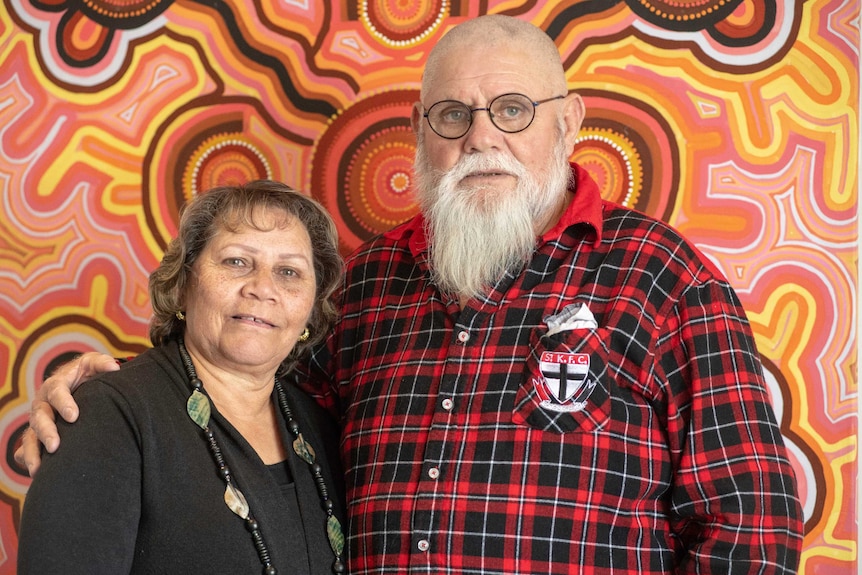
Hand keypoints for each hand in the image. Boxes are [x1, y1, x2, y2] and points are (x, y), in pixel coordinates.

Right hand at [14, 352, 119, 475]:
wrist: (75, 382)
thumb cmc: (85, 373)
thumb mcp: (92, 364)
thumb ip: (102, 363)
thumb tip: (114, 368)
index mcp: (55, 385)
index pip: (56, 392)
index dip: (64, 403)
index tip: (74, 416)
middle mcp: (42, 404)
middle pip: (40, 417)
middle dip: (46, 432)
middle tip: (55, 446)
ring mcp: (38, 421)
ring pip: (30, 437)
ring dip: (34, 452)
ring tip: (39, 470)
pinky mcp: (37, 435)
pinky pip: (28, 449)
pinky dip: (29, 460)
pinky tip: (37, 474)